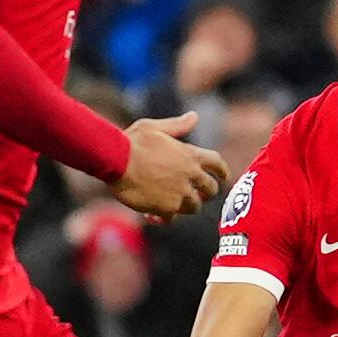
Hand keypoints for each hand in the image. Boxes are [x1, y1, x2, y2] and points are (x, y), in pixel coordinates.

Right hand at [110, 114, 225, 217]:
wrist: (115, 160)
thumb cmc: (132, 141)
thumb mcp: (155, 127)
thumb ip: (177, 125)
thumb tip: (194, 116)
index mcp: (191, 155)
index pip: (218, 164)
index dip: (222, 171)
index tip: (222, 177)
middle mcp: (190, 175)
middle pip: (211, 190)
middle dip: (206, 193)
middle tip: (197, 194)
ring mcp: (180, 193)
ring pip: (194, 207)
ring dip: (185, 206)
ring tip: (172, 204)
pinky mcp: (166, 208)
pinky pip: (172, 219)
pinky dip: (165, 219)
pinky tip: (154, 216)